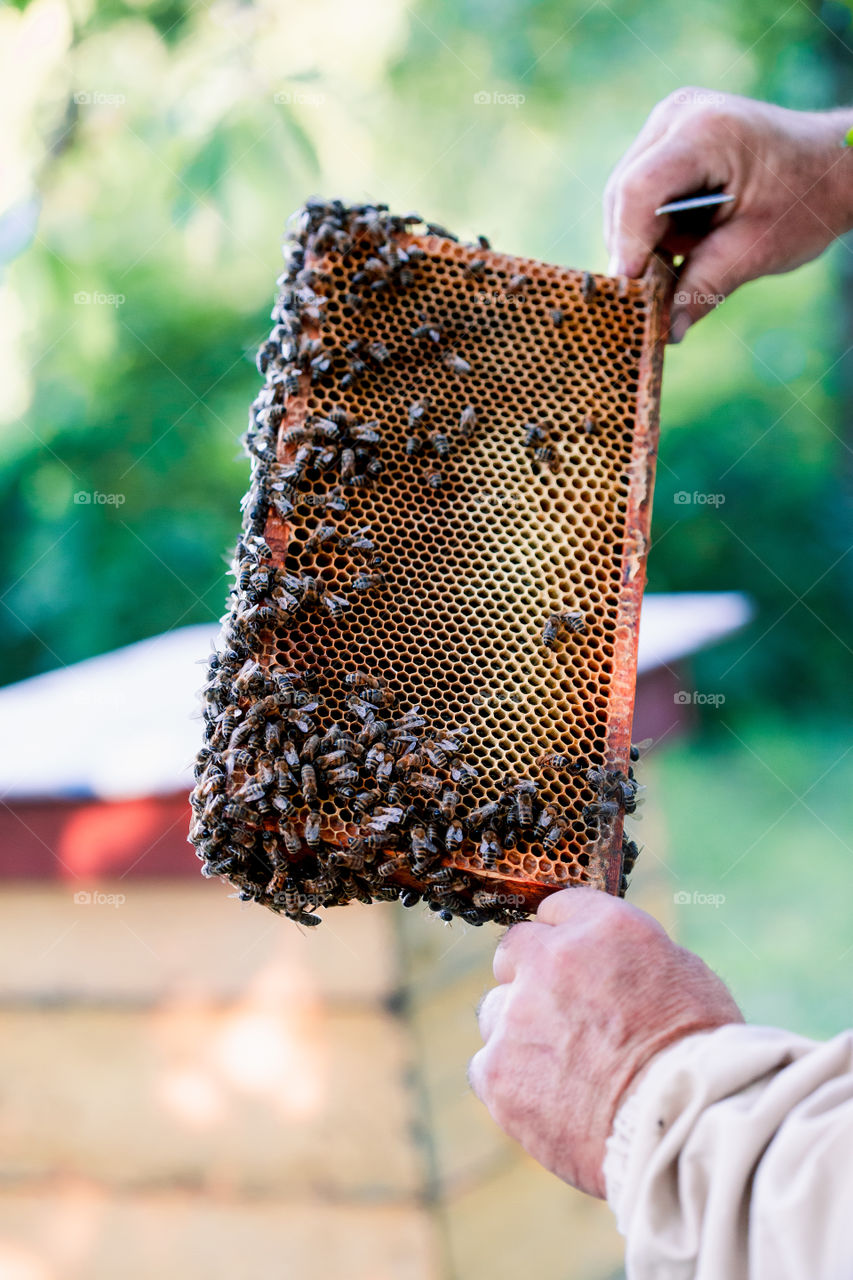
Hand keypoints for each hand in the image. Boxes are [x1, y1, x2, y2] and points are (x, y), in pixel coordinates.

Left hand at [469, 887, 742, 1197]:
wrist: (686, 1126)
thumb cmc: (702, 1055)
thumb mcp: (683, 975)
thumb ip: (628, 958)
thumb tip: (607, 963)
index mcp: (601, 926)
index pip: (556, 909)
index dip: (563, 938)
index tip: (569, 962)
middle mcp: (550, 958)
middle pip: (514, 950)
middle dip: (528, 975)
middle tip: (557, 1014)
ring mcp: (517, 1014)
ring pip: (495, 1010)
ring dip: (517, 1030)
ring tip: (561, 1070)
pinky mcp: (497, 1070)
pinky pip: (486, 1066)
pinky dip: (511, 1082)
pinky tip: (549, 1101)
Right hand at [603, 89, 852, 340]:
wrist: (832, 165)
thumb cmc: (806, 200)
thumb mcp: (757, 250)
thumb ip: (705, 287)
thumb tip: (666, 332)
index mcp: (707, 133)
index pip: (639, 191)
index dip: (628, 246)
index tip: (631, 294)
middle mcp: (678, 116)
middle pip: (624, 196)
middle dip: (635, 249)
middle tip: (655, 295)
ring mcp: (670, 122)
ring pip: (624, 198)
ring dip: (644, 239)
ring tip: (686, 258)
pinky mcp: (668, 138)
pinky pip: (638, 192)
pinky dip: (652, 227)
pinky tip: (685, 241)